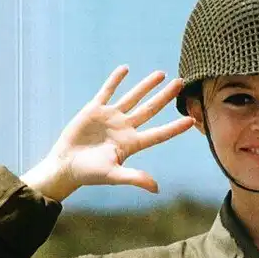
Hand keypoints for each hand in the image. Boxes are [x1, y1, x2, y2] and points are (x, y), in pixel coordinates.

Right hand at [21, 66, 194, 199]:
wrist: (66, 165)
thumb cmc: (90, 174)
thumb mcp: (114, 175)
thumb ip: (135, 178)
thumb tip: (156, 188)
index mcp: (132, 144)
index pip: (159, 134)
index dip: (175, 128)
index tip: (192, 120)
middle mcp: (125, 128)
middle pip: (150, 109)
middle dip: (165, 97)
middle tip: (181, 83)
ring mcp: (111, 118)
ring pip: (133, 97)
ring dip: (146, 85)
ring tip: (161, 74)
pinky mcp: (95, 110)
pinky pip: (107, 91)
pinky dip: (116, 80)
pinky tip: (126, 69)